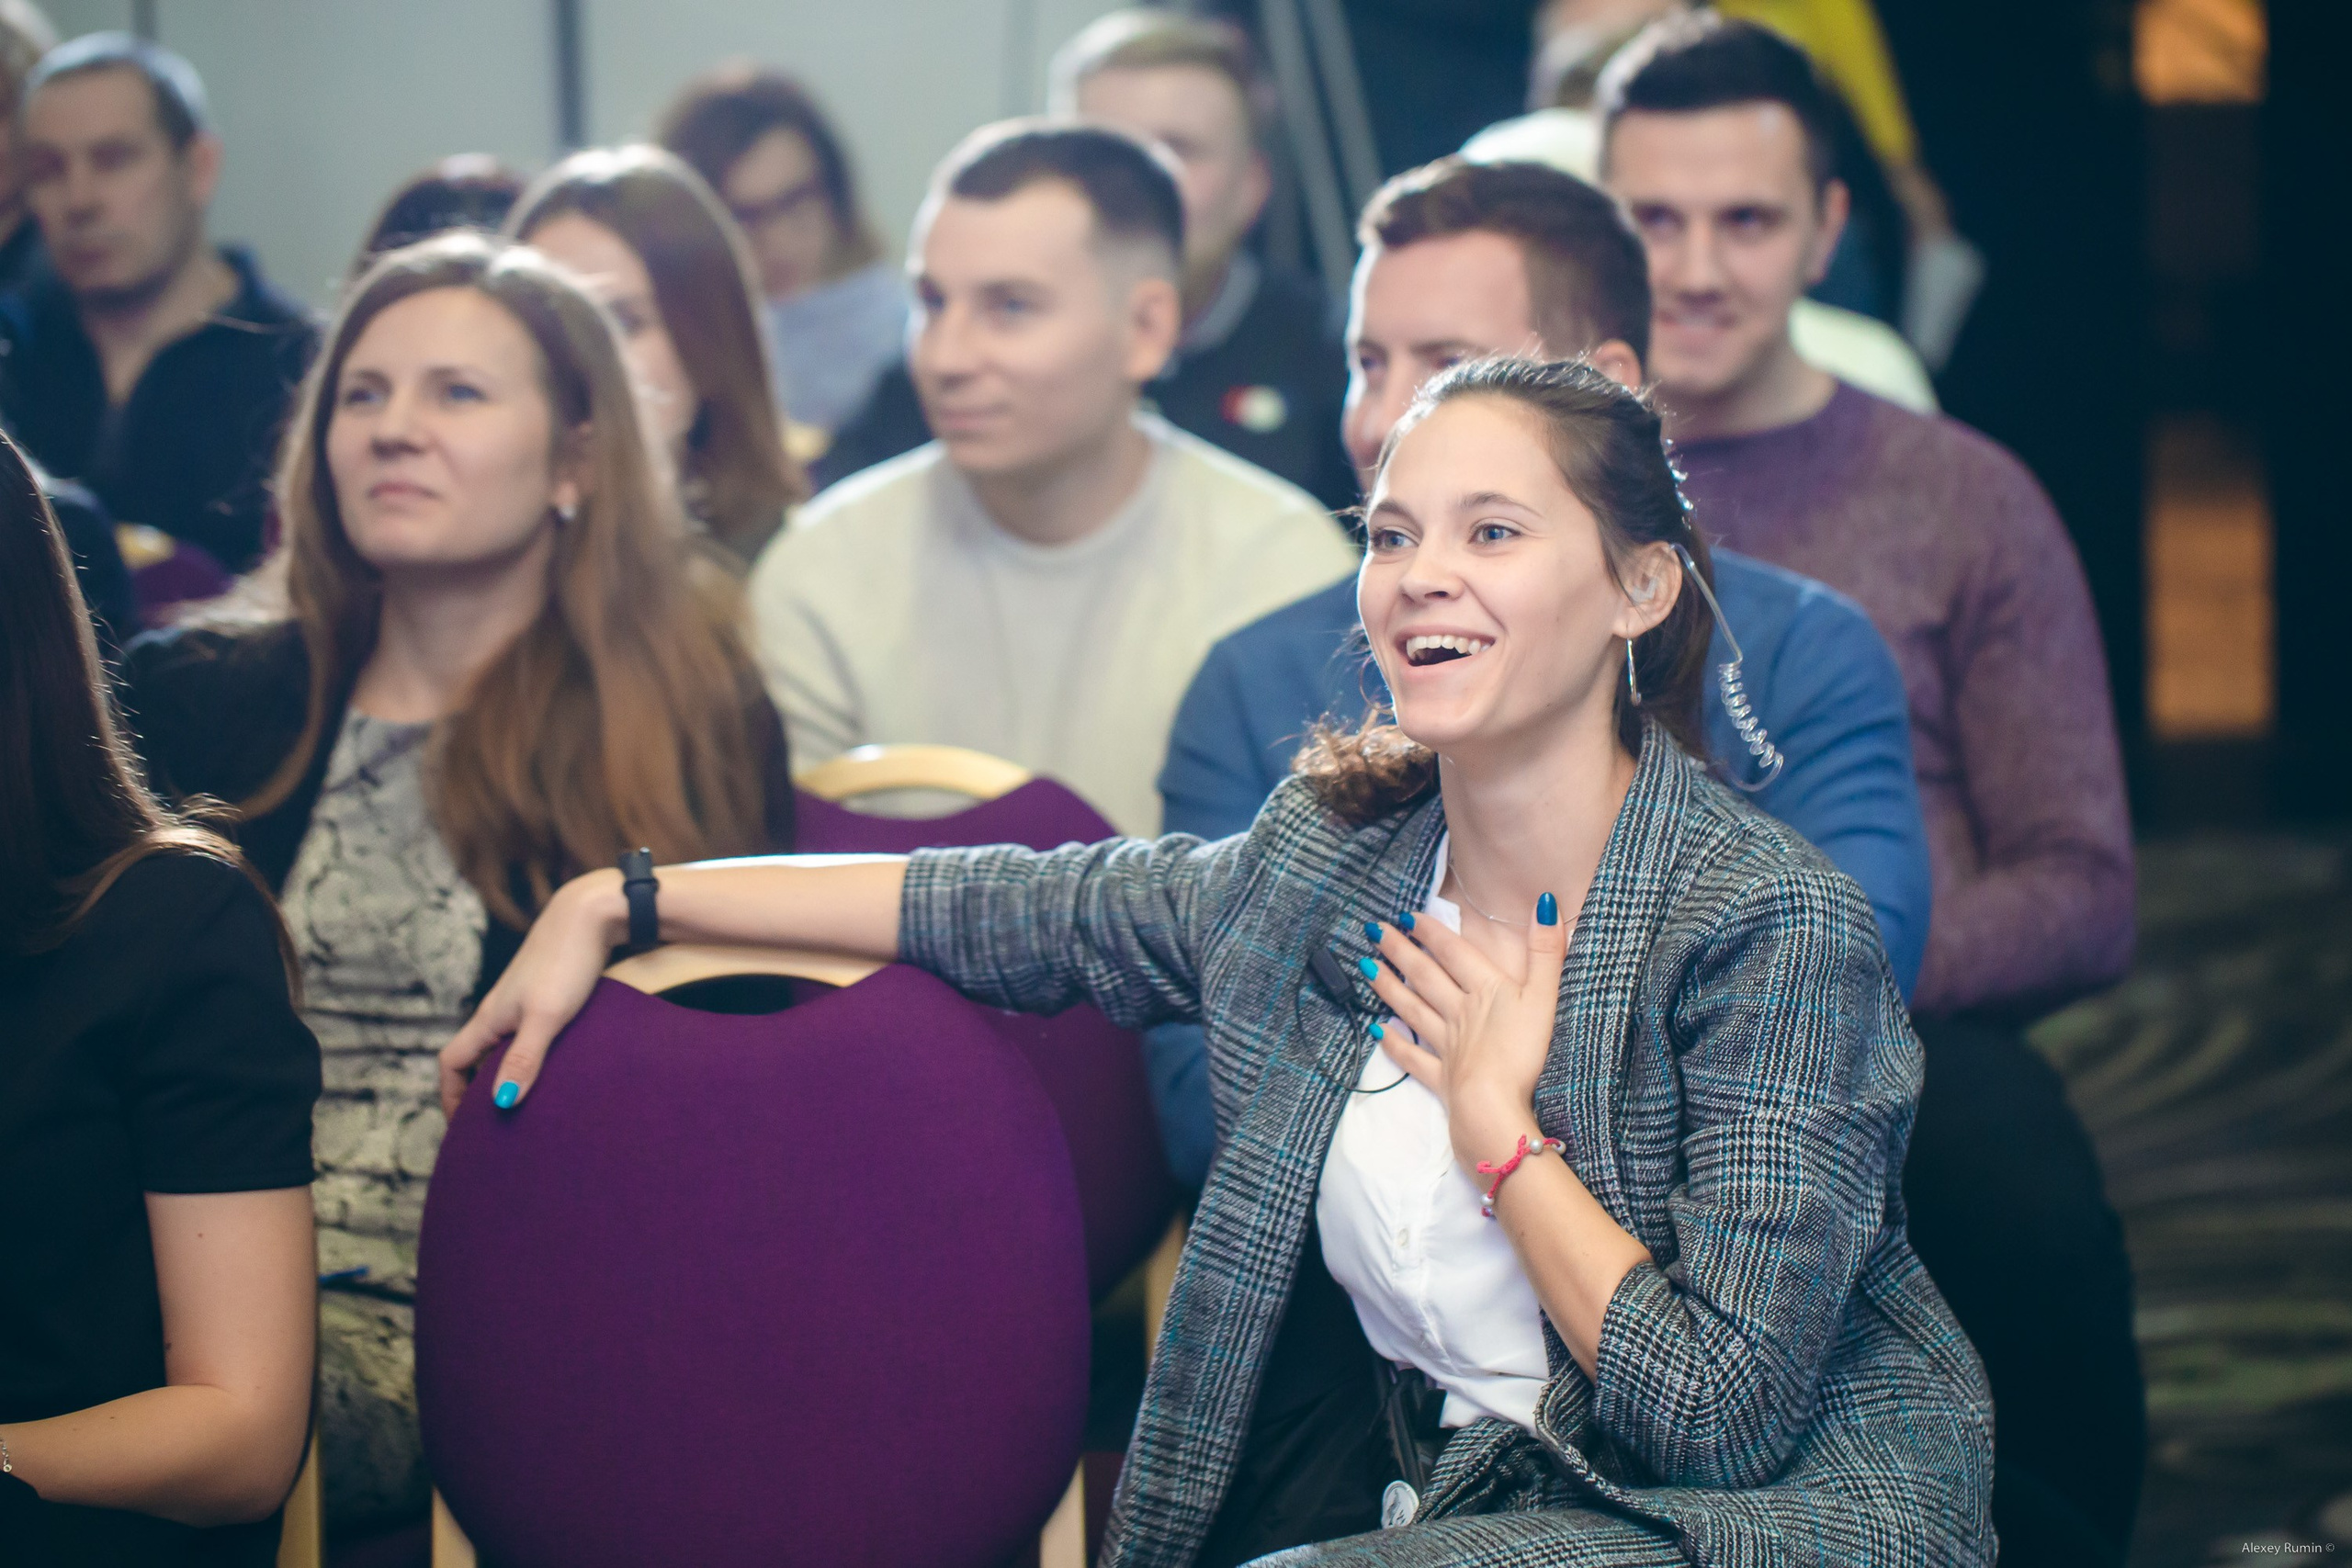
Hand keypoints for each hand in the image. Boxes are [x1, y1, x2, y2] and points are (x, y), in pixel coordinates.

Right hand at [438, 869, 625, 1116]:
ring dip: (507, 1072)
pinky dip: (532, 1055)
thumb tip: (502, 1103)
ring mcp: (524, 1000)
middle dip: (478, 1090)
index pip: (452, 1062)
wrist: (594, 913)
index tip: (463, 1127)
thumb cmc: (568, 962)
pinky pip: (528, 1033)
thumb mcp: (546, 1017)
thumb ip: (523, 1059)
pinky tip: (557, 1066)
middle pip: (475, 1057)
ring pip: (503, 1044)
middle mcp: (500, 1009)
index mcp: (490, 1017)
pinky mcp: (548, 993)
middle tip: (497, 1124)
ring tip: (528, 1102)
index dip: (450, 1095)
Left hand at [1362, 893, 1567, 1177]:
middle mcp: (1459, 1012)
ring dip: (1389, 987)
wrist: (1495, 1107)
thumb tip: (1544, 903)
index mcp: (1485, 991)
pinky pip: (1411, 1058)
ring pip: (1412, 1010)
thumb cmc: (1524, 1053)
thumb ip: (1545, 953)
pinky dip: (1393, 1044)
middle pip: (1425, 976)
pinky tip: (1376, 1032)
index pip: (1453, 954)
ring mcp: (1446, 1046)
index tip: (1406, 915)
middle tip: (1374, 930)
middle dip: (1400, 951)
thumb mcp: (1545, 997)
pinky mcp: (1441, 1078)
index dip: (1431, 933)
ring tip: (1365, 966)